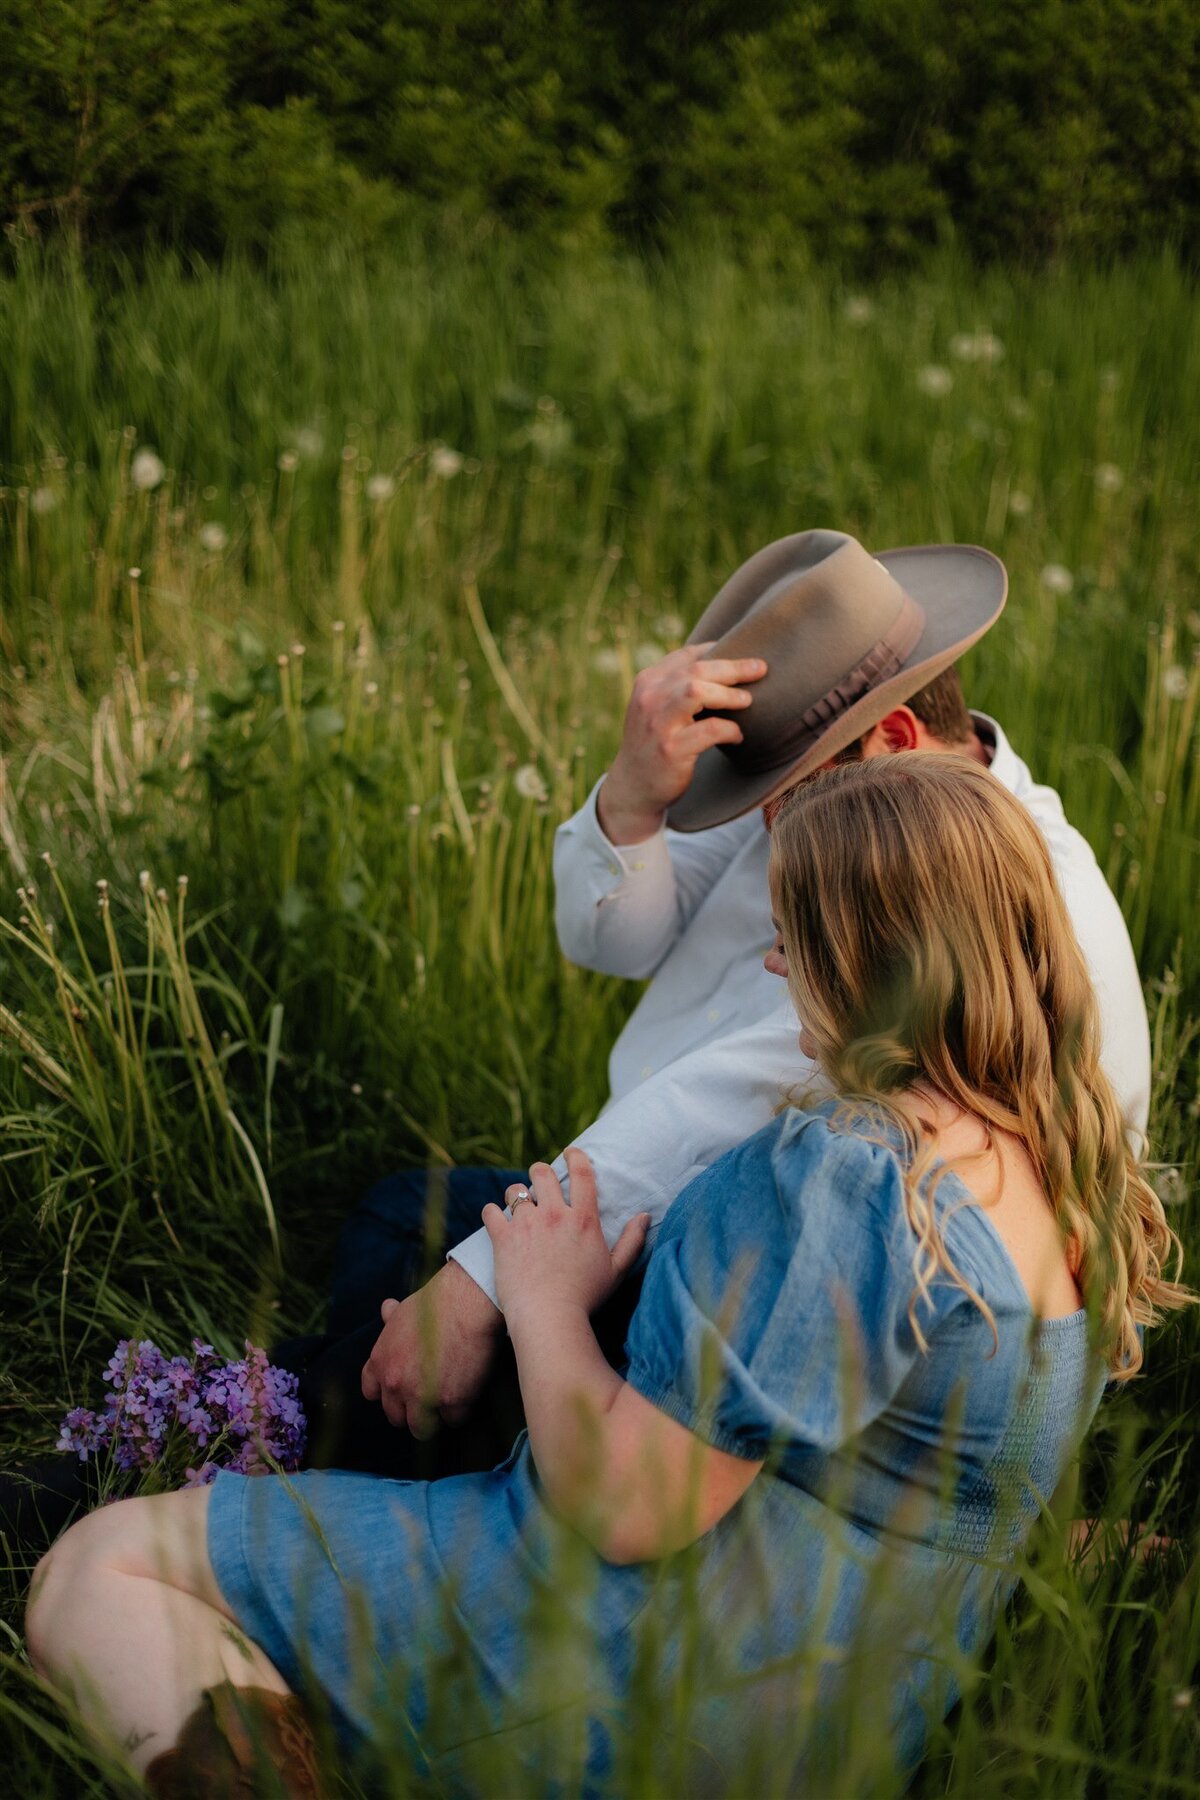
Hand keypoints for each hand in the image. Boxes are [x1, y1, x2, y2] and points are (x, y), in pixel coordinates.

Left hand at [360, 1259, 503, 1438]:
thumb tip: (386, 1308)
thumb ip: (392, 1318)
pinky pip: (453, 1420)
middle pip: (396, 1417)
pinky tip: (468, 1393)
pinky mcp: (450, 1402)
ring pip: (421, 1428)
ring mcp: (421, 1396)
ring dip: (434, 1419)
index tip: (403, 1388)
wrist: (466, 1302)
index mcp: (381, 1362)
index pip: (371, 1392)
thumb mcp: (405, 1309)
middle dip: (412, 1410)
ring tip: (448, 1404)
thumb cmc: (436, 1301)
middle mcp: (395, 1383)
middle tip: (430, 1397)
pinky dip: (461, 1410)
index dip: (388, 1392)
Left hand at [482, 1148, 649, 1325]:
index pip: (582, 1174)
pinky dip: (492, 1213)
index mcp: (583, 1219)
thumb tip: (645, 1216)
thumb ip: (633, 1241)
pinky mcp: (503, 1238)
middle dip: (539, 1171)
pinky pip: (491, 1212)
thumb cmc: (586, 1299)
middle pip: (542, 1174)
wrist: (549, 1318)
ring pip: (515, 1190)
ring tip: (516, 1201)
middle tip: (538, 1177)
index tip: (571, 1152)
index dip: (576, 1157)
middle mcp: (555, 1215)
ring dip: (515, 1193)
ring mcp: (527, 1224)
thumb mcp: (617, 1271)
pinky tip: (494, 1219)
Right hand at [597, 643, 766, 843]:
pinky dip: (730, 730)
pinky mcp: (671, 749)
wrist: (633, 786)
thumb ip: (677, 686)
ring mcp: (658, 723)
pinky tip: (737, 736)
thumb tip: (724, 664)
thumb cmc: (654, 742)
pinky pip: (710, 730)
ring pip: (698, 692)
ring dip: (729, 695)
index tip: (743, 654)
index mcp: (647, 681)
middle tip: (760, 669)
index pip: (687, 655)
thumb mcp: (656, 707)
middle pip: (697, 670)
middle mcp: (649, 698)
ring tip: (747, 702)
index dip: (718, 650)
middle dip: (733, 668)